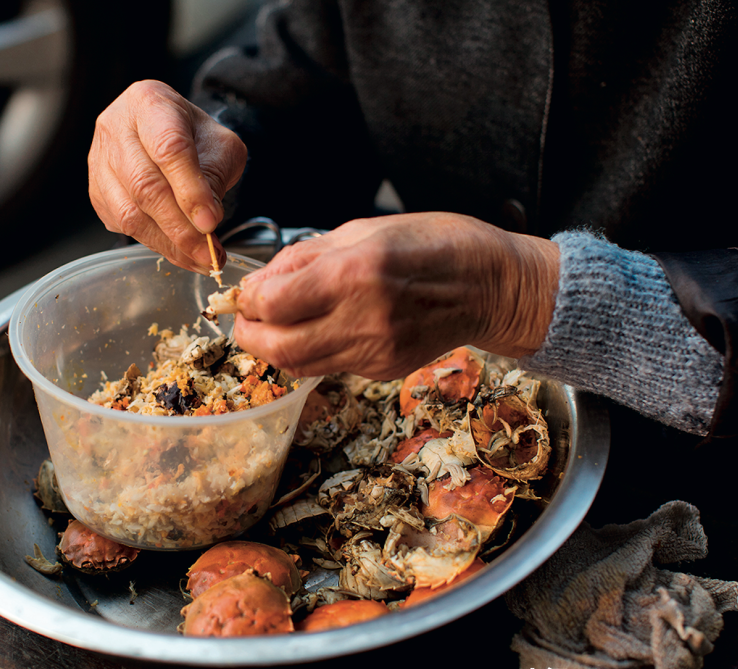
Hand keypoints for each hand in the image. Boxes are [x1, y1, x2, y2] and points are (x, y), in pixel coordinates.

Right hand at [88, 81, 247, 272]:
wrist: (171, 135)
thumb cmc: (196, 137)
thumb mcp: (220, 146)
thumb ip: (215, 176)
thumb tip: (205, 222)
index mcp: (149, 102)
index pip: (169, 148)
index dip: (191, 190)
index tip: (211, 222)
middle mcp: (116, 127)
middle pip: (145, 185)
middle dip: (181, 227)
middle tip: (209, 252)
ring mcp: (100, 160)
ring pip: (129, 211)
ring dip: (168, 242)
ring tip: (199, 258)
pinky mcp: (97, 191)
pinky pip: (122, 224)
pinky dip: (155, 244)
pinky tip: (180, 252)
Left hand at [233, 212, 559, 377]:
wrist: (490, 286)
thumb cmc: (432, 243)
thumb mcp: (364, 230)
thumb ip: (305, 257)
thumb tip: (261, 280)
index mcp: (354, 273)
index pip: (273, 302)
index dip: (249, 299)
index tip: (248, 290)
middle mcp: (362, 319)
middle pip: (277, 347)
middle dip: (249, 334)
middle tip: (247, 318)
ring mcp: (374, 351)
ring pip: (298, 366)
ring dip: (275, 348)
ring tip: (275, 325)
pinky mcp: (383, 369)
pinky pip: (329, 367)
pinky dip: (310, 352)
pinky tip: (316, 329)